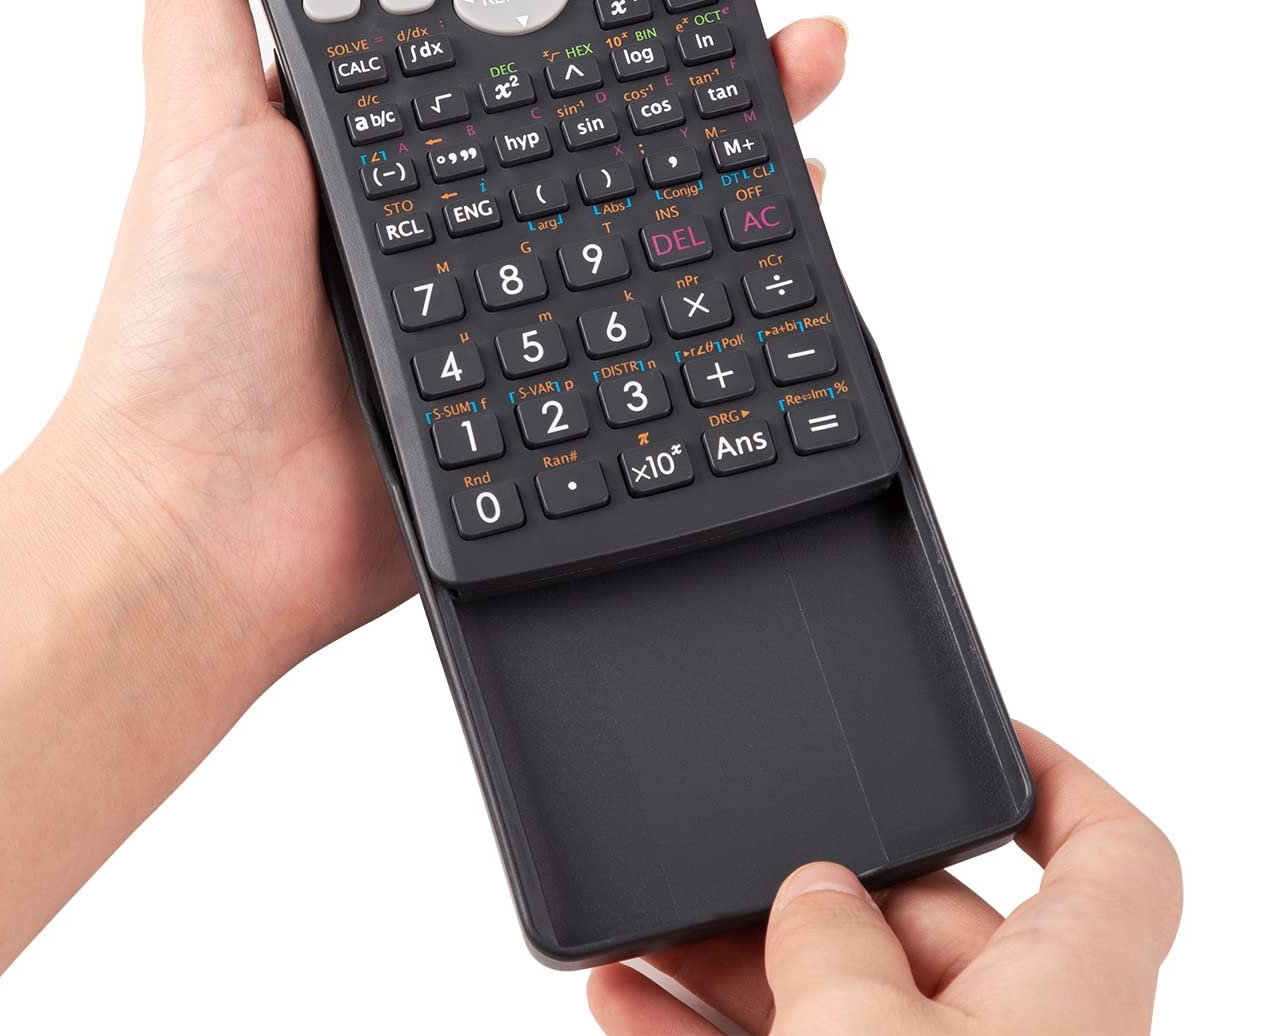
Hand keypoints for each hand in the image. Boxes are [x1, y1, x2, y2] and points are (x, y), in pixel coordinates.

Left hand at [52, 0, 846, 687]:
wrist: (206, 526)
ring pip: (660, 169)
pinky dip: (743, 236)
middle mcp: (469, 189)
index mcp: (397, 122)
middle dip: (705, 0)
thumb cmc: (183, 329)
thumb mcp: (195, 132)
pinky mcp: (557, 361)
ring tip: (807, 47)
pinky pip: (670, 286)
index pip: (520, 2)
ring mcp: (521, 274)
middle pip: (612, 75)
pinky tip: (793, 189)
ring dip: (749, 98)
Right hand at [588, 724, 1180, 1034]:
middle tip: (717, 860)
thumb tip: (819, 894)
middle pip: (929, 926)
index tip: (981, 732)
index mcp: (1067, 1008)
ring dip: (736, 964)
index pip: (1113, 861)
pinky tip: (626, 1008)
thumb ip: (838, 951)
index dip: (1056, 779)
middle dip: (813, 884)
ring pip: (845, 1005)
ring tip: (642, 929)